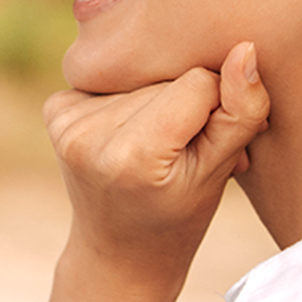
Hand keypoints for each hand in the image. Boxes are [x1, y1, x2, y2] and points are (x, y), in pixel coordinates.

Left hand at [44, 41, 271, 287]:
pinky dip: (127, 102)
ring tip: (157, 147)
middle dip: (187, 105)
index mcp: (132, 155)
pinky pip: (111, 81)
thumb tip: (246, 50)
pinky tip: (126, 136)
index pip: (198, 83)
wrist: (118, 251)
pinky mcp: (55, 111)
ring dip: (157, 102)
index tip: (211, 142)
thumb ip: (240, 113)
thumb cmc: (179, 217)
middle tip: (184, 150)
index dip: (217, 106)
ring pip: (141, 76)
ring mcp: (66, 121)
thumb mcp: (220, 172)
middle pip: (167, 77)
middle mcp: (89, 135)